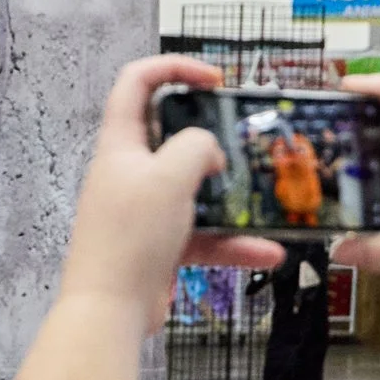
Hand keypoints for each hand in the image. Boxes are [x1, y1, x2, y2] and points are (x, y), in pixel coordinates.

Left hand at [64, 56, 283, 332]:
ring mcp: (143, 211)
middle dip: (213, 137)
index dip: (173, 68)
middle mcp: (128, 174)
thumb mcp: (168, 177)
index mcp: (120, 146)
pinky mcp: (158, 246)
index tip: (214, 79)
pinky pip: (202, 236)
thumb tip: (208, 153)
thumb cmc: (131, 236)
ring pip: (195, 192)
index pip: (136, 83)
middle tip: (247, 139)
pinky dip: (233, 243)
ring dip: (232, 197)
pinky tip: (269, 252)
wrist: (109, 311)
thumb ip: (196, 147)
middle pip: (172, 138)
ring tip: (270, 196)